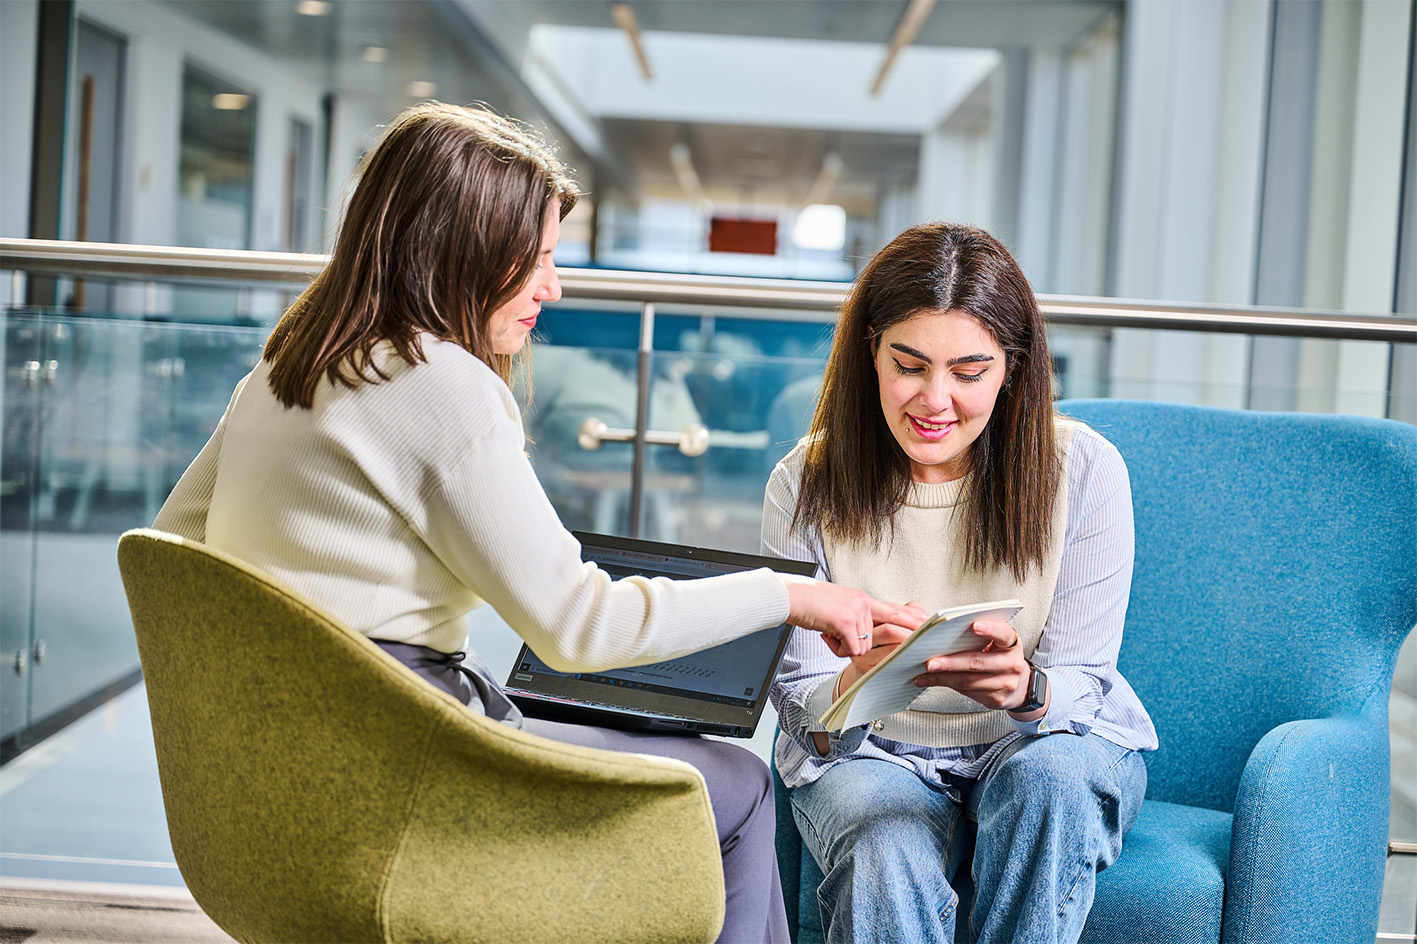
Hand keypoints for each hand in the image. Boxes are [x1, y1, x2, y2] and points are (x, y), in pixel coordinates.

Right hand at [786, 583, 923, 656]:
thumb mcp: (838, 604)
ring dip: (845, 647)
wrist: (790, 596)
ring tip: (829, 633)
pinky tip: (826, 635)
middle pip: (886, 629)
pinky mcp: (845, 622)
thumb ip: (855, 614)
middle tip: (908, 648)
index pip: (893, 610)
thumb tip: (861, 632)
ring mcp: (856, 611)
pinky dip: (837, 649)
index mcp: (862, 599)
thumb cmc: (809, 603)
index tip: (927, 626)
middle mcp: (863, 602)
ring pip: (864, 645)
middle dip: (893, 640)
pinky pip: (852, 649)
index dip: (911, 619)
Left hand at [912, 618, 1033, 710]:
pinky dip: (947, 685)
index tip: (973, 625)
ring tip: (923, 673)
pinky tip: (932, 681)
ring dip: (942, 678)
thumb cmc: (1001, 657)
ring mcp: (1006, 684)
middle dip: (951, 662)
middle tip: (930, 662)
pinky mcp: (996, 699)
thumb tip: (942, 633)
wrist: (1020, 686)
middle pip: (978, 662)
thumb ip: (979, 635)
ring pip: (969, 680)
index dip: (989, 629)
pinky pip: (967, 691)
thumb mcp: (998, 642)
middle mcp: (1012, 664)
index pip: (1003, 633)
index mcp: (1012, 643)